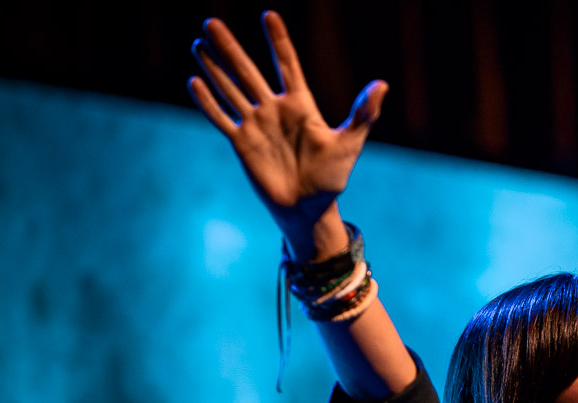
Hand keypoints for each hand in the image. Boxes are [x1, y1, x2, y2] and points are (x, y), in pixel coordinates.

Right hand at [187, 12, 386, 259]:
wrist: (307, 209)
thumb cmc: (331, 178)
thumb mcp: (350, 143)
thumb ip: (363, 113)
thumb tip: (382, 84)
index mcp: (301, 105)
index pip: (287, 64)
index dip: (278, 41)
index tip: (268, 14)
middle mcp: (275, 110)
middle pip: (249, 71)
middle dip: (231, 47)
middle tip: (211, 21)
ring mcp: (256, 125)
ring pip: (231, 89)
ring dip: (214, 68)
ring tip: (199, 43)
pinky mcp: (242, 143)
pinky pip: (221, 118)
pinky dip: (208, 102)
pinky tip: (195, 82)